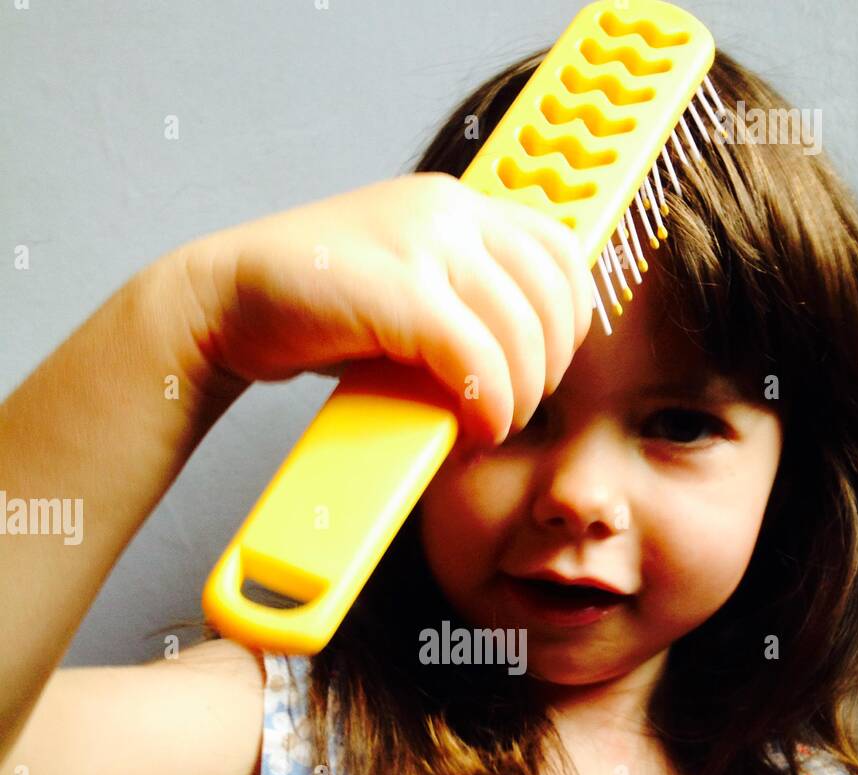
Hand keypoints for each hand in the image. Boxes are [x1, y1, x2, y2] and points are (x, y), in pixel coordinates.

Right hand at [173, 172, 593, 444]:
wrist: (225, 298)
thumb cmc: (316, 308)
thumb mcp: (406, 289)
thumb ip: (464, 302)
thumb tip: (527, 360)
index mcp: (456, 203)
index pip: (561, 250)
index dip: (573, 317)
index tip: (547, 367)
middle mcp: (448, 209)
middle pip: (552, 297)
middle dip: (547, 370)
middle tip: (513, 411)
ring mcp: (422, 241)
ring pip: (520, 333)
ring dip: (517, 398)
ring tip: (488, 427)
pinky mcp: (398, 288)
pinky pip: (477, 358)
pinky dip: (487, 405)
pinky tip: (473, 430)